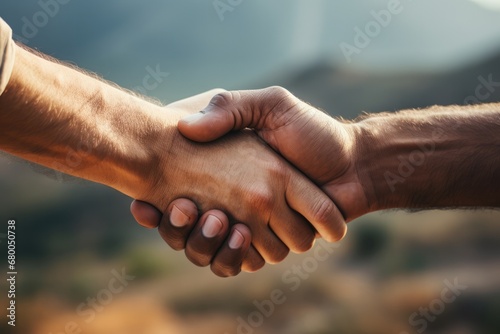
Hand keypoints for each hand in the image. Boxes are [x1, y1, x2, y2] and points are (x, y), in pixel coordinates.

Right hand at [131, 89, 346, 274]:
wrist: (354, 164)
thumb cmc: (314, 132)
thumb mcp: (271, 105)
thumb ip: (231, 108)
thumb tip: (185, 127)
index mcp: (226, 174)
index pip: (173, 197)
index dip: (155, 207)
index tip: (144, 203)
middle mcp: (233, 203)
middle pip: (186, 231)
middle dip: (177, 229)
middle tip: (181, 208)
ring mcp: (252, 227)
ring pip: (209, 251)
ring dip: (203, 244)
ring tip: (215, 219)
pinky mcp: (270, 245)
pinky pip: (241, 263)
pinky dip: (233, 258)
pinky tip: (237, 235)